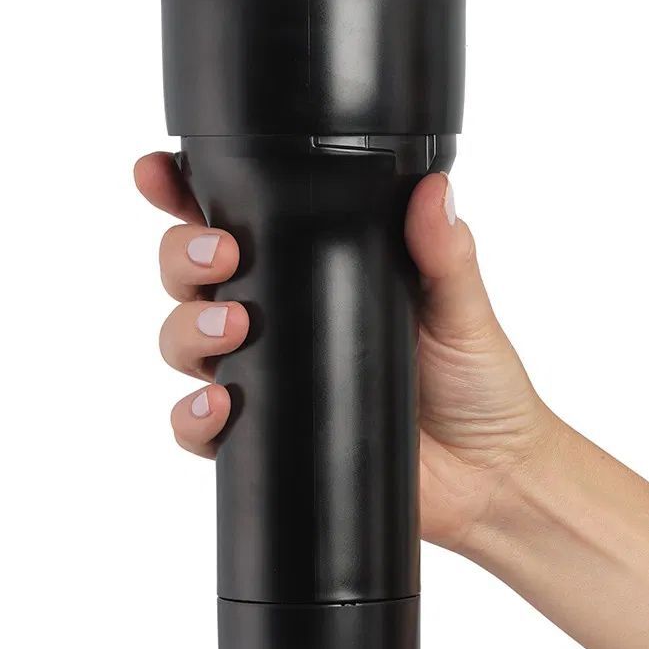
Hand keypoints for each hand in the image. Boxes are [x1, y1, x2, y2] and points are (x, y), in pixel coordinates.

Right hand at [135, 150, 554, 551]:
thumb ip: (445, 251)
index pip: (236, 220)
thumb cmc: (475, 382)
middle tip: (222, 256)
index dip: (184, 193)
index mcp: (312, 269)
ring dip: (187, 328)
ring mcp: (264, 376)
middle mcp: (277, 316)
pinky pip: (199, 425)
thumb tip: (432, 191)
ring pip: (182, 340)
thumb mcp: (460, 307)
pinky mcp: (262, 435)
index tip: (161, 172)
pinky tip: (219, 403)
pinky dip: (193, 413)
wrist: (487, 475)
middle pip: (191, 274)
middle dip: (183, 255)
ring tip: (232, 329)